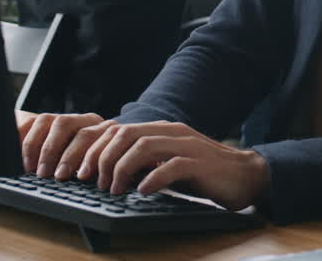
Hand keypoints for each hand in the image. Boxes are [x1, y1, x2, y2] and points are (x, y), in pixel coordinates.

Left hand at [26, 114, 268, 210]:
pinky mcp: (200, 162)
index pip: (116, 130)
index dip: (92, 148)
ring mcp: (185, 144)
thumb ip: (142, 164)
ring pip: (143, 145)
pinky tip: (143, 191)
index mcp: (159, 130)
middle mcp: (169, 132)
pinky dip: (153, 178)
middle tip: (87, 180)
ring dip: (121, 168)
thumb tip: (105, 173)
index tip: (76, 170)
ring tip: (112, 188)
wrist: (245, 175)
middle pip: (124, 133)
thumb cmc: (202, 173)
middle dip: (99, 157)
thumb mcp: (166, 165)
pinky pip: (171, 165)